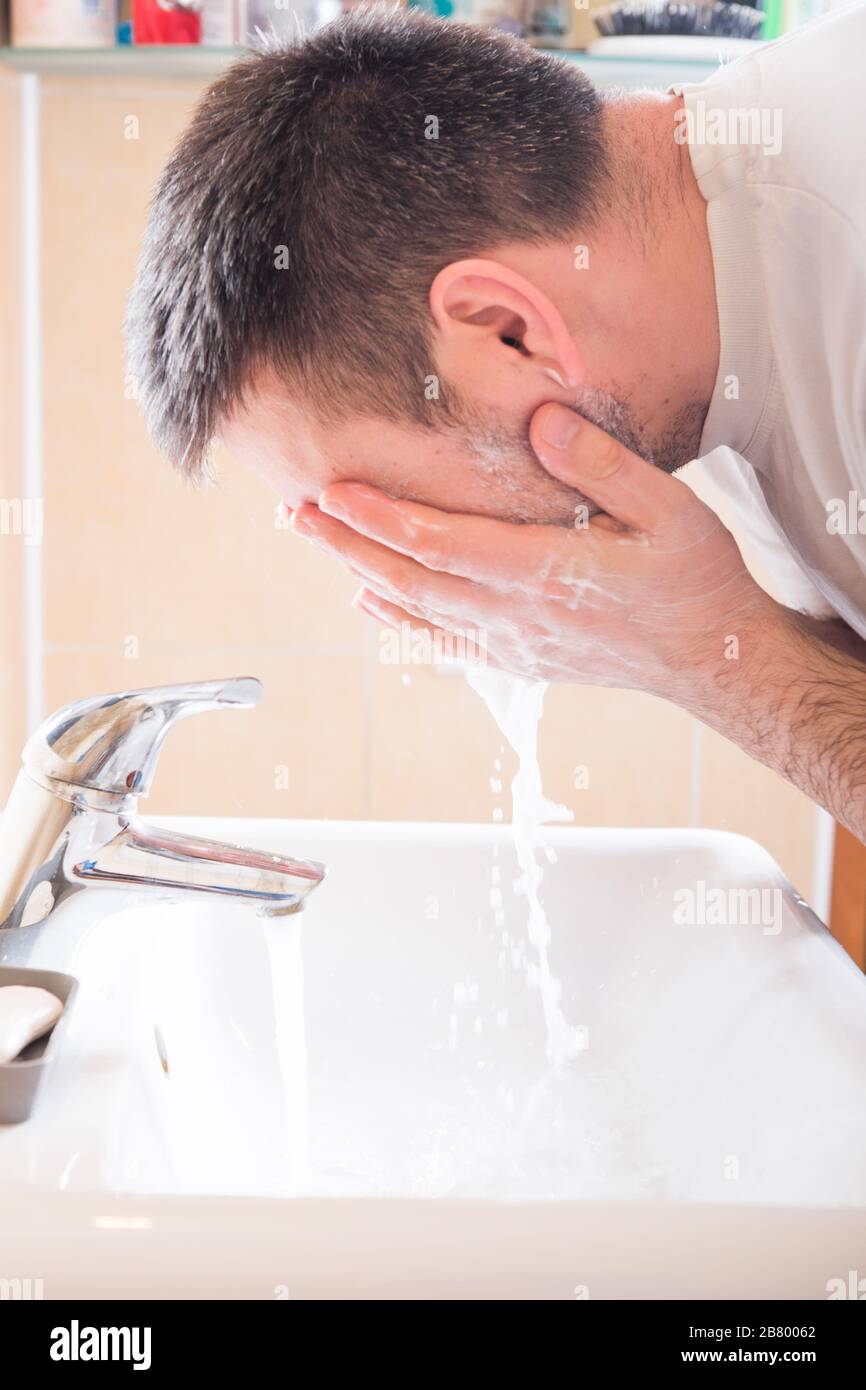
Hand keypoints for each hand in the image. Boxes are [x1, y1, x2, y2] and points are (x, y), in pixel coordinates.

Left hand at [290, 403, 773, 701]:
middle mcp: (518, 615)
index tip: (333, 490)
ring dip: (362, 575)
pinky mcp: (521, 659)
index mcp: (546, 573)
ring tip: (318, 541)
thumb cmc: (696, 581)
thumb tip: (543, 421)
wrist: (715, 661)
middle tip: (295, 511)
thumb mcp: (669, 510)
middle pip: (411, 577)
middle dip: (349, 545)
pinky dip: (401, 620)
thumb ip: (602, 466)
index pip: (441, 543)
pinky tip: (371, 603)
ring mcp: (515, 643)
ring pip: (419, 609)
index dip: (381, 518)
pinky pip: (445, 640)